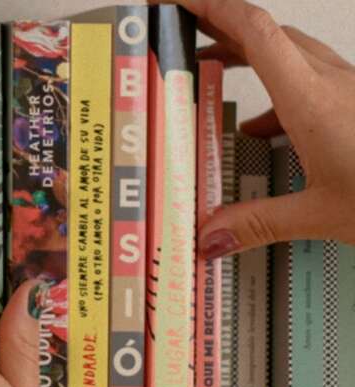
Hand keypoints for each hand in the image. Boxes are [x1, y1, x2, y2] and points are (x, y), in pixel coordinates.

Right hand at [170, 0, 354, 256]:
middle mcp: (332, 82)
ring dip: (251, 59)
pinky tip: (266, 131)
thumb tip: (207, 237)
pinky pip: (314, 82)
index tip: (176, 2)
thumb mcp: (322, 215)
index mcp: (311, 98)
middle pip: (268, 35)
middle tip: (184, 36)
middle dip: (221, 30)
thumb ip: (257, 223)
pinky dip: (279, 94)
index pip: (252, 30)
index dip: (211, 7)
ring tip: (216, 79)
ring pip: (293, 56)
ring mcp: (352, 90)